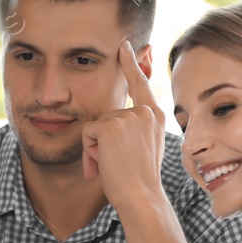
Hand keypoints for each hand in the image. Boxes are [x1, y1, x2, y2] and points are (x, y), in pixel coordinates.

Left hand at [79, 40, 164, 207]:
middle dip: (101, 142)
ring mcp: (129, 117)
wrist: (140, 197)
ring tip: (110, 167)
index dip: (132, 62)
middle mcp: (145, 112)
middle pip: (106, 116)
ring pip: (95, 126)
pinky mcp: (111, 125)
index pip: (141, 82)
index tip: (125, 45)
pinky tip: (102, 165)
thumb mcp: (142, 148)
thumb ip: (133, 130)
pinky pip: (86, 133)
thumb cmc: (139, 181)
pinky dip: (88, 151)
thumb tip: (111, 121)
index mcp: (155, 116)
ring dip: (94, 149)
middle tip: (113, 164)